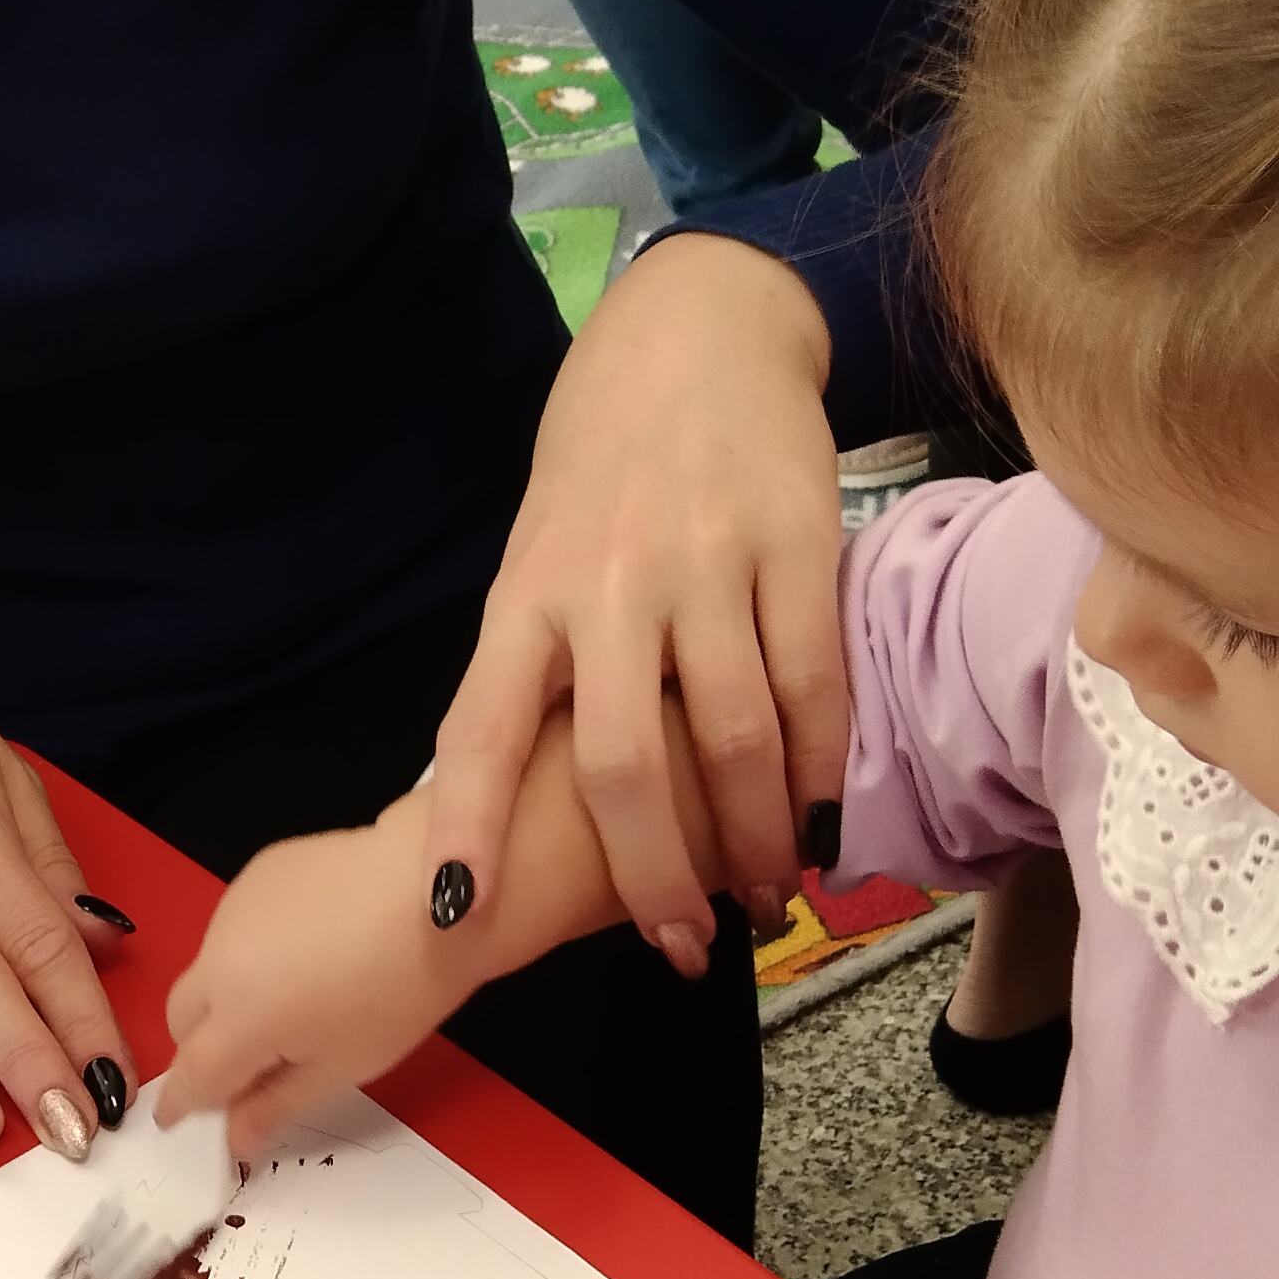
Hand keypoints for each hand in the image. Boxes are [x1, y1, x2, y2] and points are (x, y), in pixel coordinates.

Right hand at [164, 823, 464, 1153]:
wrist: (440, 895)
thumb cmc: (400, 991)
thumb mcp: (342, 1067)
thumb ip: (275, 1105)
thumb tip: (236, 1138)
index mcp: (239, 1018)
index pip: (189, 1075)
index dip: (183, 1105)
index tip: (180, 1121)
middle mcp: (219, 961)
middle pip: (179, 1020)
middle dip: (202, 1048)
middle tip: (252, 1063)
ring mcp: (232, 912)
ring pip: (206, 971)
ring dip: (227, 996)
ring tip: (295, 995)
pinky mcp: (253, 878)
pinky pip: (232, 929)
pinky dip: (250, 951)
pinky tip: (307, 948)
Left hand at [421, 233, 844, 965]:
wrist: (695, 334)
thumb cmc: (603, 477)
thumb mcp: (536, 561)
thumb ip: (531, 672)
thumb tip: (505, 809)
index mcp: (524, 598)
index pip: (478, 729)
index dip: (466, 827)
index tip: (455, 914)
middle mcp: (606, 585)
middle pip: (623, 765)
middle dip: (653, 876)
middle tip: (682, 944)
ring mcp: (705, 563)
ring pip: (733, 740)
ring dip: (755, 841)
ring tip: (768, 896)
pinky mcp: (797, 541)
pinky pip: (814, 684)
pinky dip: (822, 771)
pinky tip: (822, 823)